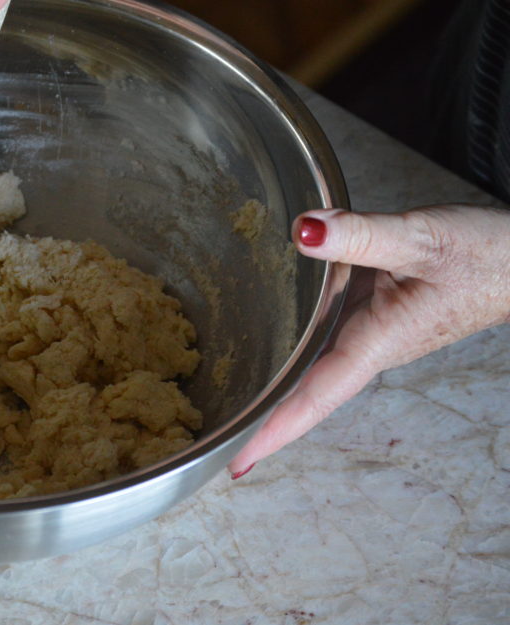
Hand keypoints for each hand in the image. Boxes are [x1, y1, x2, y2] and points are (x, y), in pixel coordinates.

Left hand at [228, 204, 509, 477]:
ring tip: (218, 404)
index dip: (273, 430)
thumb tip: (303, 231)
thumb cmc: (482, 257)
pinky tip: (257, 341)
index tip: (236, 461)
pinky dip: (286, 345)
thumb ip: (360, 233)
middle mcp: (366, 347)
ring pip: (306, 366)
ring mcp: (366, 334)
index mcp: (376, 344)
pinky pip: (317, 334)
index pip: (313, 398)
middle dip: (257, 420)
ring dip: (268, 387)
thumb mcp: (418, 239)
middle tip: (209, 442)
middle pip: (301, 394)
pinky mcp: (368, 313)